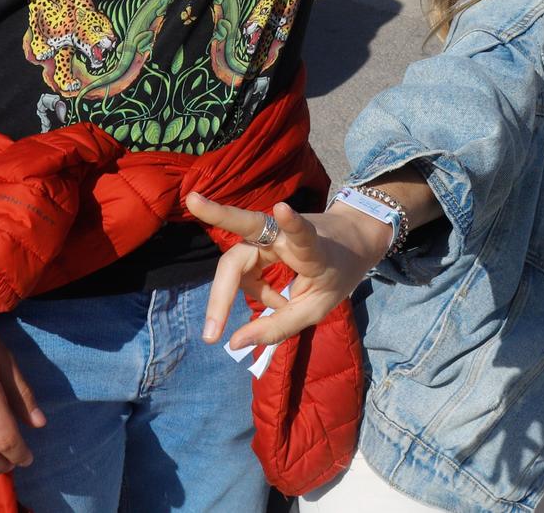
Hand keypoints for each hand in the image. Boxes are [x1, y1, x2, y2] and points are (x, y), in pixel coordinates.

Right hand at [187, 194, 383, 351]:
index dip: (292, 223)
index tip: (282, 207)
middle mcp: (287, 233)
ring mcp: (272, 231)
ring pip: (238, 260)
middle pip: (248, 227)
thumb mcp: (316, 309)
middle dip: (218, 213)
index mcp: (312, 249)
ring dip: (239, 291)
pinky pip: (244, 268)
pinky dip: (254, 288)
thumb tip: (233, 343)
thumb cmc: (336, 275)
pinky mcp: (260, 238)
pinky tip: (274, 300)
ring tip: (277, 307)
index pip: (302, 234)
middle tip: (192, 200)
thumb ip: (279, 326)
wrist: (351, 245)